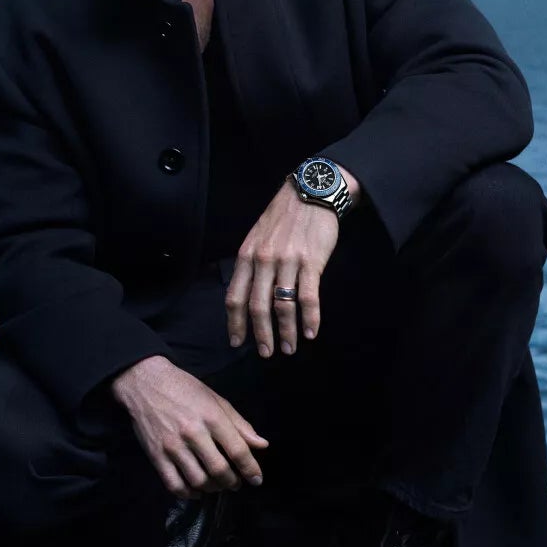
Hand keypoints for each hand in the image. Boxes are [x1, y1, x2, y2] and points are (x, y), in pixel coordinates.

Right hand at [110, 355, 269, 496]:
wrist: (145, 383)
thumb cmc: (185, 389)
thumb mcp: (216, 400)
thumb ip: (240, 424)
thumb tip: (262, 445)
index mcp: (212, 417)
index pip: (237, 450)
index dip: (251, 469)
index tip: (257, 480)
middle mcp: (193, 433)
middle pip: (218, 469)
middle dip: (232, 482)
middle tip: (236, 484)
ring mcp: (172, 446)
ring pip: (197, 480)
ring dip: (212, 489)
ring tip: (217, 485)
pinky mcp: (155, 456)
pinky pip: (173, 484)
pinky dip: (187, 493)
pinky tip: (196, 491)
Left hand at [226, 170, 356, 356]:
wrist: (312, 192)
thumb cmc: (284, 216)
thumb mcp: (257, 236)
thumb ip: (251, 263)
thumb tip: (247, 293)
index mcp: (246, 255)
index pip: (235, 297)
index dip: (235, 323)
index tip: (237, 342)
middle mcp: (263, 260)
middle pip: (257, 307)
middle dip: (261, 334)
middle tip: (266, 353)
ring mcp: (287, 262)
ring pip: (283, 306)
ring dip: (286, 331)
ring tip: (290, 348)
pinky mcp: (311, 262)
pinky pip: (308, 297)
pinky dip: (310, 318)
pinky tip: (311, 332)